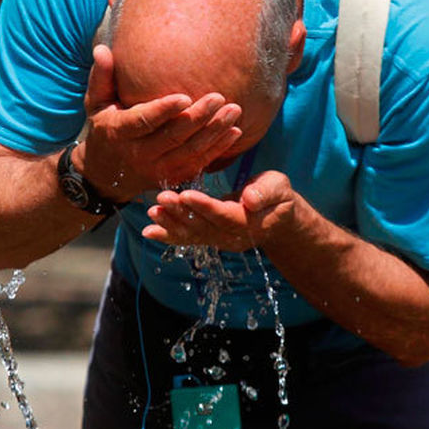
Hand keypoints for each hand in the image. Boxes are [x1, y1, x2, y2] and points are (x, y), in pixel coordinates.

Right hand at [78, 44, 242, 200]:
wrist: (104, 175)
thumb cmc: (103, 129)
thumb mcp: (95, 104)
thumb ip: (101, 77)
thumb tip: (101, 49)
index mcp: (119, 132)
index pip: (144, 122)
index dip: (164, 111)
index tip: (185, 97)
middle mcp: (139, 155)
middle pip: (173, 137)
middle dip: (198, 118)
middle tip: (219, 97)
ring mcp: (157, 170)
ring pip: (189, 152)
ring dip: (214, 133)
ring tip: (234, 111)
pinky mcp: (171, 178)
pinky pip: (198, 164)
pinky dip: (218, 150)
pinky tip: (234, 133)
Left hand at [141, 171, 298, 251]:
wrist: (278, 219)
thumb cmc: (277, 197)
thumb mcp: (279, 188)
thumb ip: (266, 192)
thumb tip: (250, 199)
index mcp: (250, 223)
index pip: (224, 216)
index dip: (205, 207)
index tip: (186, 195)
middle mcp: (232, 237)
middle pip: (203, 226)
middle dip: (181, 213)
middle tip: (162, 198)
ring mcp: (219, 240)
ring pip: (192, 234)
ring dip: (170, 224)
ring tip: (152, 212)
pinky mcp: (209, 238)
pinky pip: (187, 238)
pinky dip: (167, 235)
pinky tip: (148, 231)